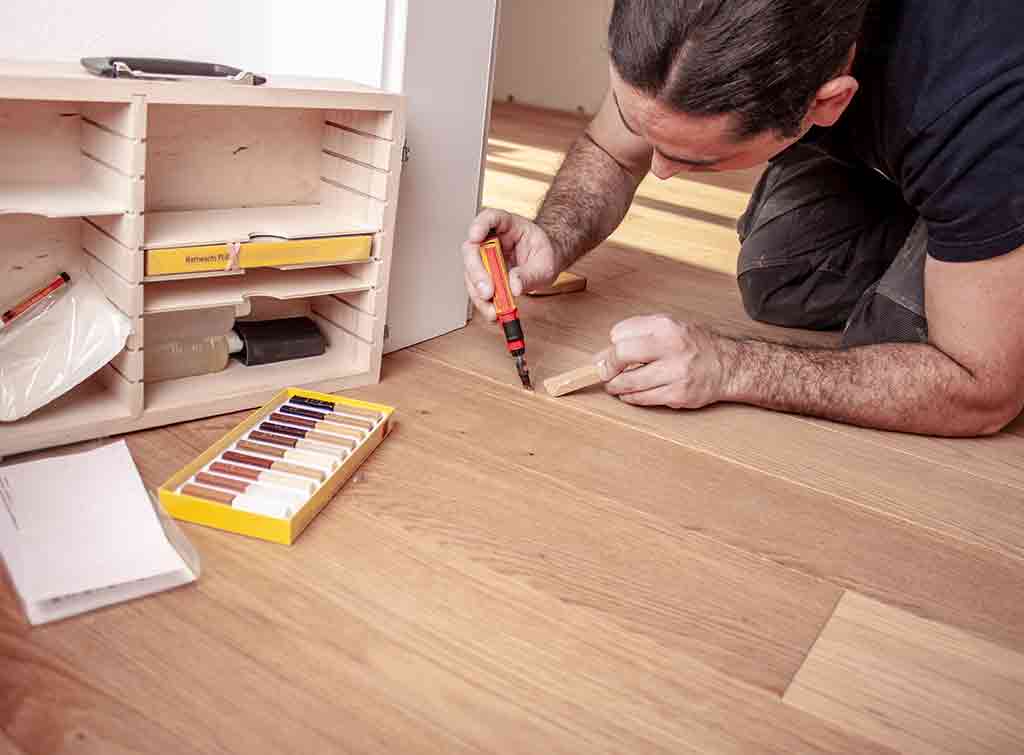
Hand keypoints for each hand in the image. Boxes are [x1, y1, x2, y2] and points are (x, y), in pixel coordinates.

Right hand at [462, 209, 559, 320]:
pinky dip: (483, 302)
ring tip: (493, 309)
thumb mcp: (545, 265)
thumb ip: (530, 274)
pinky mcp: (483, 274)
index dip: (479, 225)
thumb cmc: (545, 255)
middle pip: (472, 249)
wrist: (546, 263)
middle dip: (477, 272)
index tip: (475, 236)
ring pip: (470, 272)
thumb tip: (514, 285)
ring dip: (478, 293)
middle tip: (487, 292)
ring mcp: (485, 257)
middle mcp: (491, 239)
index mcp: (508, 225)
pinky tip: (492, 311)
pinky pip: (476, 288)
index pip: (490, 217)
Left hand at [596, 315, 734, 408]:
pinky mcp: (678, 394)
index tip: (609, 354)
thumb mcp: (670, 326)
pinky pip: (643, 398)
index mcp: (666, 326)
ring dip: (615, 386)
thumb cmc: (696, 346)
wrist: (728, 366)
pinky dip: (631, 397)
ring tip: (614, 385)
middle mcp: (672, 346)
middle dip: (607, 366)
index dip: (611, 345)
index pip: (620, 333)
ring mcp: (675, 372)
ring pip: (629, 382)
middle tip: (604, 372)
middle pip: (621, 355)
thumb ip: (639, 334)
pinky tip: (630, 394)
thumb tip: (604, 353)